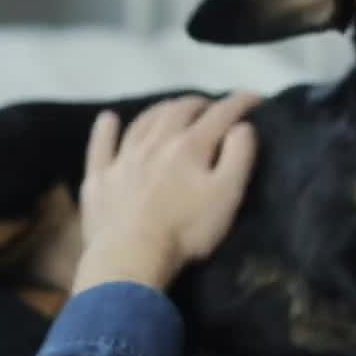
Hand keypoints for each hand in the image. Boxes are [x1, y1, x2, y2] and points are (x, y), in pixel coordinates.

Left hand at [70, 92, 260, 294]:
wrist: (130, 257)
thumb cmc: (186, 230)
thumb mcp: (227, 195)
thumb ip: (238, 156)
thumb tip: (242, 126)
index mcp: (190, 145)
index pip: (220, 114)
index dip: (240, 102)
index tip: (256, 98)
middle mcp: (156, 142)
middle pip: (179, 110)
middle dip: (200, 104)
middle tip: (212, 108)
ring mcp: (123, 158)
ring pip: (143, 122)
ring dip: (161, 110)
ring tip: (172, 109)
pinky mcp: (99, 178)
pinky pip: (101, 146)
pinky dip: (106, 130)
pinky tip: (108, 120)